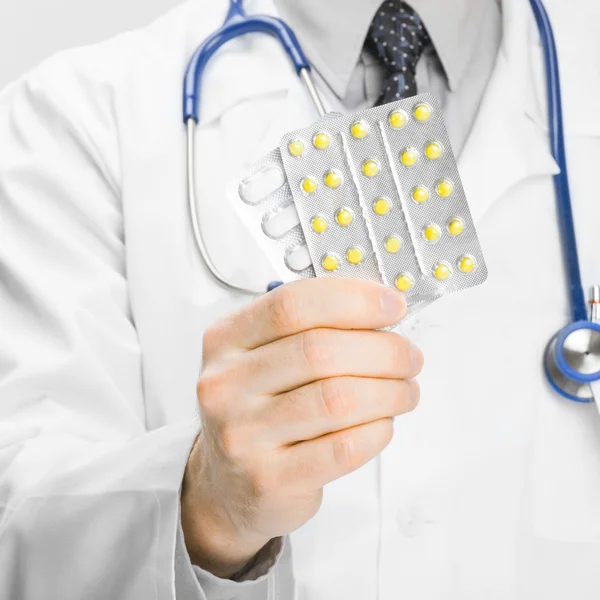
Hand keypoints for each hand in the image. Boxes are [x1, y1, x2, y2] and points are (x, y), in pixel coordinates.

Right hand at [181, 278, 422, 577]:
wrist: (229, 483)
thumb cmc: (258, 410)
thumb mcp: (262, 357)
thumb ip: (311, 327)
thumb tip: (379, 309)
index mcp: (225, 341)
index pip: (293, 304)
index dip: (353, 300)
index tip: (393, 306)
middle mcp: (225, 385)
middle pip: (321, 351)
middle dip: (383, 350)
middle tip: (409, 357)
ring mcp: (243, 435)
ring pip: (338, 400)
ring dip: (389, 392)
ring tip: (404, 391)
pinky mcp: (270, 480)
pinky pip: (343, 448)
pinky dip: (377, 431)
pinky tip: (382, 424)